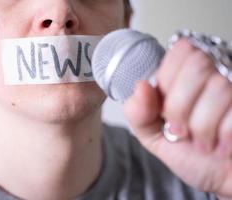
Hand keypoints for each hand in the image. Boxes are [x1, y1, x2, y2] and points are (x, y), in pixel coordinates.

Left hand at [124, 39, 231, 197]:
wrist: (226, 182)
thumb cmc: (194, 158)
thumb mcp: (155, 137)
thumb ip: (139, 114)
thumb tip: (141, 86)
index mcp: (189, 77)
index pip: (180, 51)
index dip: (168, 82)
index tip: (166, 108)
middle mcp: (218, 75)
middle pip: (197, 65)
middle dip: (181, 107)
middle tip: (181, 129)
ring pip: (218, 86)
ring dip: (203, 127)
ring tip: (203, 140)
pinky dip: (224, 136)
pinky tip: (223, 144)